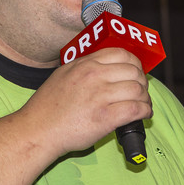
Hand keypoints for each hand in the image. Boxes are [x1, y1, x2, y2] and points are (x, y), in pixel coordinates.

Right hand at [24, 47, 151, 155]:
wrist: (38, 130)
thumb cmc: (48, 107)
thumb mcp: (64, 75)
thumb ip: (85, 67)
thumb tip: (107, 67)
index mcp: (85, 64)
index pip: (122, 54)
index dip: (135, 64)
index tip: (136, 73)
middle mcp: (94, 76)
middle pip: (134, 72)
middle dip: (142, 82)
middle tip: (141, 91)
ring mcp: (100, 96)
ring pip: (138, 90)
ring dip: (145, 98)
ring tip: (143, 105)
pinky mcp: (105, 117)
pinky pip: (136, 109)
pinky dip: (145, 112)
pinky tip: (143, 115)